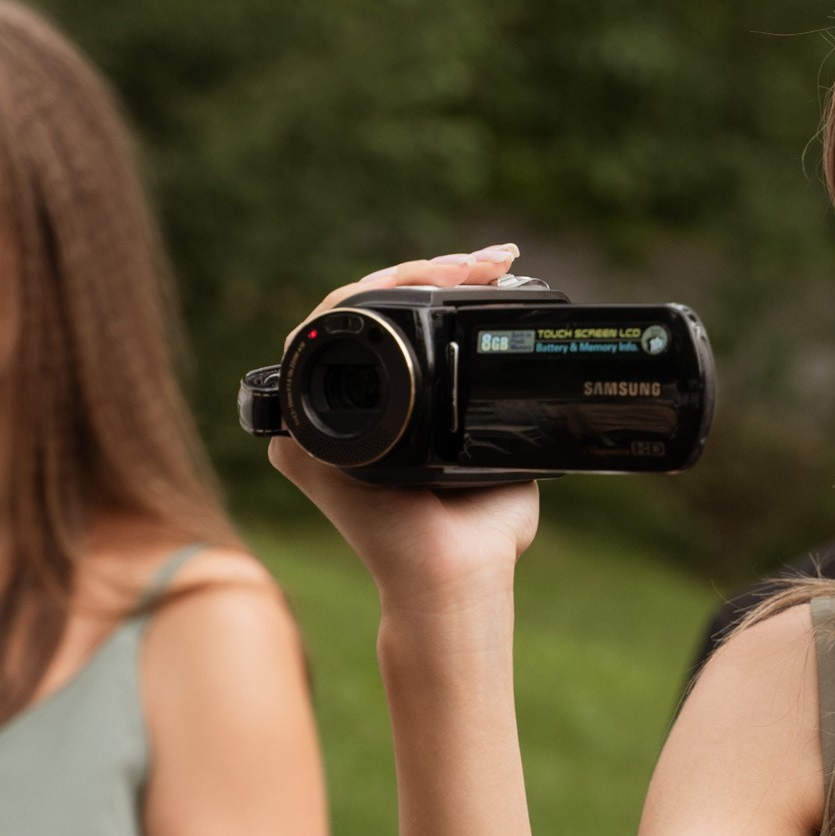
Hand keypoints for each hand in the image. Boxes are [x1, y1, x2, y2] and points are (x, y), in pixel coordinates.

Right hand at [267, 246, 540, 606]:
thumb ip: (500, 411)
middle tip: (486, 260)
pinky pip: (299, 367)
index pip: (399, 328)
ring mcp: (319, 428)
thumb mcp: (502, 451)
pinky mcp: (300, 448)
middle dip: (423, 271)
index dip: (437, 282)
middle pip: (363, 314)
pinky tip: (391, 300)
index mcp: (392, 411)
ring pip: (329, 326)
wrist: (462, 575)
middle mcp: (350, 412)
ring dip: (388, 282)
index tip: (495, 265)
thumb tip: (534, 366)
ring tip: (456, 269)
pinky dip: (334, 324)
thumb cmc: (482, 532)